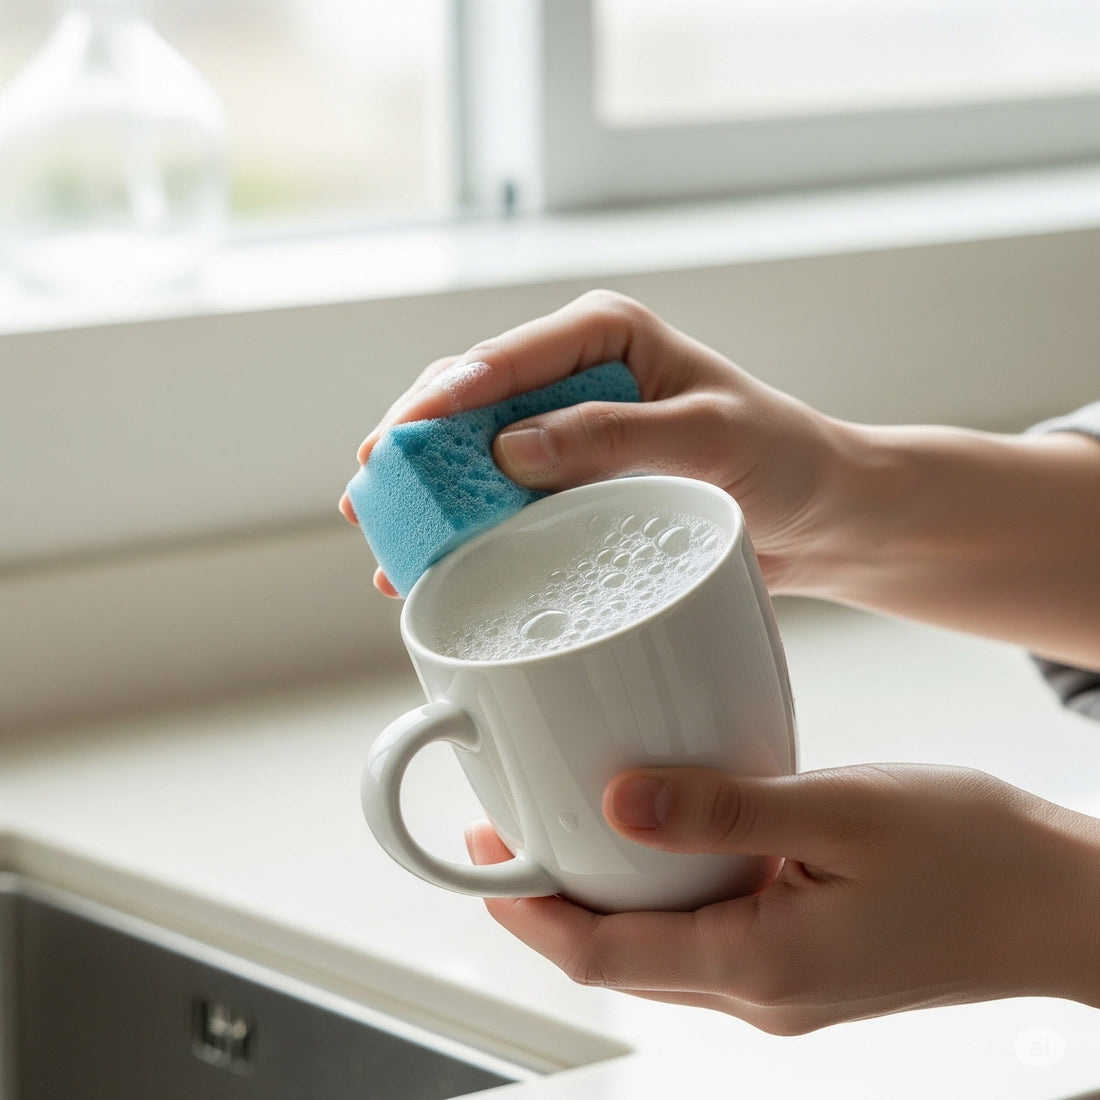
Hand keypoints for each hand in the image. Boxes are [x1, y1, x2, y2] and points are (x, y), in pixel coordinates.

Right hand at [339, 290, 854, 597]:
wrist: (822, 515)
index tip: (397, 441)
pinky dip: (467, 528)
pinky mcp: (573, 486)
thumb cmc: (783, 459)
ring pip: (473, 453)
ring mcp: (570, 434)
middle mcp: (576, 377)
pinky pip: (504, 500)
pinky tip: (432, 563)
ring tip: (383, 534)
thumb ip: (614, 436)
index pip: (506, 357)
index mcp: (604, 335)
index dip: (444, 397)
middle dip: (414, 444)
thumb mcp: (708, 438)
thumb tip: (511, 450)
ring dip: (428, 491)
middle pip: (470, 400)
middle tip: (369, 491)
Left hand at [466, 763, 1099, 1033]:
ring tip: (563, 824)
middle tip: (506, 830)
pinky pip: (705, 930)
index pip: (601, 958)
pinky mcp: (801, 957)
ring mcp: (782, 984)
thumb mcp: (842, 812)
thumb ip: (725, 810)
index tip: (482, 859)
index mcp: (759, 967)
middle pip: (618, 957)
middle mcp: (760, 993)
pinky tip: (659, 834)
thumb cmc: (973, 855)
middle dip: (549, 901)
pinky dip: (662, 890)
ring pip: (658, 946)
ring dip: (603, 894)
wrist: (1058, 903)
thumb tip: (619, 801)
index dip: (527, 913)